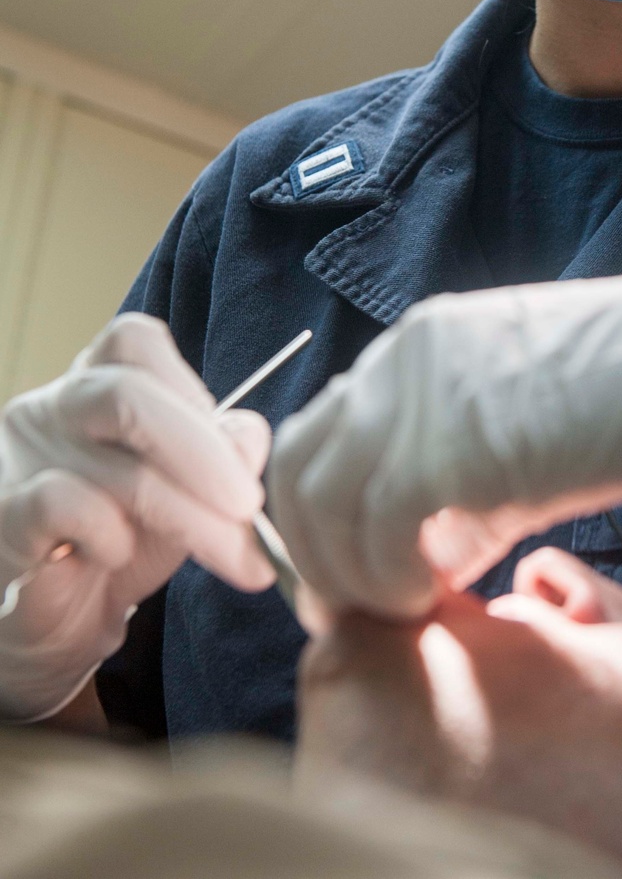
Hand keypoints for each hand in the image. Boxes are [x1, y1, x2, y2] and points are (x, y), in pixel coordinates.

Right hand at [0, 314, 272, 721]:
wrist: (56, 626)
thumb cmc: (123, 542)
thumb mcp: (187, 493)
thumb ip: (223, 454)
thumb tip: (248, 437)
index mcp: (94, 385)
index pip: (134, 341)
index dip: (191, 388)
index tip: (231, 451)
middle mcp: (51, 409)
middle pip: (128, 393)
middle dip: (207, 455)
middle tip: (249, 507)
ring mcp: (20, 459)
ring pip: (117, 467)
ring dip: (193, 517)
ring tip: (235, 557)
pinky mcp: (3, 517)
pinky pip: (63, 505)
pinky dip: (111, 535)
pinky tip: (118, 556)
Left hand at [270, 258, 621, 617]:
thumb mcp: (527, 427)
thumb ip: (460, 475)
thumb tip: (421, 551)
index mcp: (420, 349)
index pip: (316, 439)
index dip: (321, 522)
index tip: (353, 581)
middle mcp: (407, 362)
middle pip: (302, 471)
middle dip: (319, 555)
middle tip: (365, 611)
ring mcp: (429, 394)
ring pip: (326, 501)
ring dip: (351, 572)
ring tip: (407, 610)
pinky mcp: (464, 438)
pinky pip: (380, 526)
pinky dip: (389, 577)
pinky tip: (433, 598)